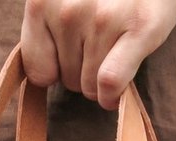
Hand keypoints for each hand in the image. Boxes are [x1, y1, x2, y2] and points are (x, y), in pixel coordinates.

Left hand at [21, 0, 175, 109]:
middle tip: (101, 47)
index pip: (37, 69)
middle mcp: (68, 8)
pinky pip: (111, 82)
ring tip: (115, 50)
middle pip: (66, 80)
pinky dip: (113, 95)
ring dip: (101, 81)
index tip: (71, 60)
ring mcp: (102, 18)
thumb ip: (47, 27)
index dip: (57, 71)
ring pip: (90, 85)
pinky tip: (117, 92)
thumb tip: (43, 78)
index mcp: (43, 0)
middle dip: (83, 72)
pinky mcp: (138, 27)